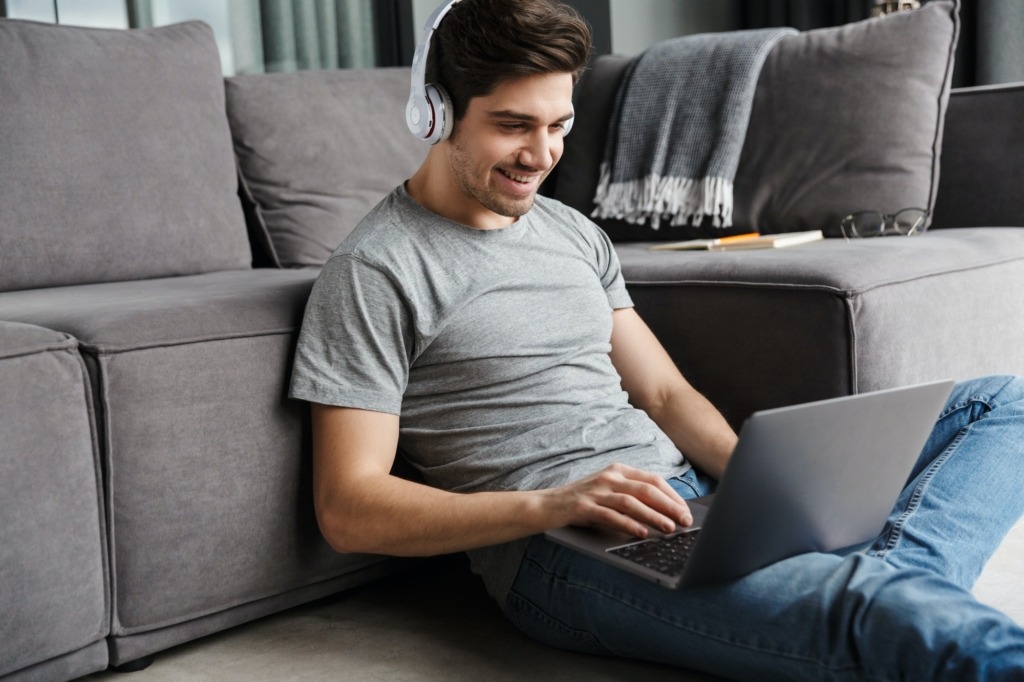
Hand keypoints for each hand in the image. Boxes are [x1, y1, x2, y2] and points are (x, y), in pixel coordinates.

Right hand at [543, 463, 691, 537]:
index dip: (672, 496)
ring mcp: (595, 491)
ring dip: (653, 516)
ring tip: (669, 528)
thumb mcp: (609, 492)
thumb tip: (666, 512)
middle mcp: (609, 477)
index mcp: (618, 470)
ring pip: (631, 502)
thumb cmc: (583, 501)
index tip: (686, 511)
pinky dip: (629, 524)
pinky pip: (611, 515)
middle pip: (646, 490)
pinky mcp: (584, 507)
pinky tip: (641, 533)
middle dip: (669, 506)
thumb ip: (632, 496)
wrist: (547, 505)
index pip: (653, 480)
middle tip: (685, 521)